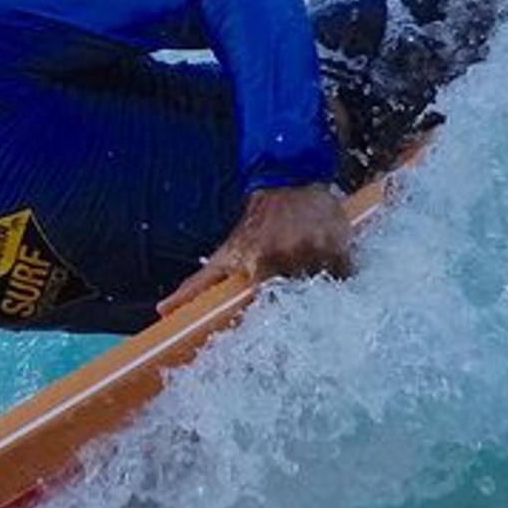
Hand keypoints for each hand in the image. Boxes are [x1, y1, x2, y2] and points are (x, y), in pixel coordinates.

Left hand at [157, 183, 353, 316]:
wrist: (286, 184)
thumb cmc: (252, 227)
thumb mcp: (223, 256)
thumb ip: (195, 288)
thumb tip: (162, 310)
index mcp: (258, 264)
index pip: (268, 305)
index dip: (271, 316)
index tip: (273, 323)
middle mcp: (287, 257)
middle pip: (296, 301)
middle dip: (296, 304)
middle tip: (294, 300)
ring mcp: (316, 250)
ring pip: (322, 290)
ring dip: (317, 290)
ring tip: (308, 280)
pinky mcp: (340, 244)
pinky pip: (345, 276)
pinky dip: (339, 278)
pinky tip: (327, 269)